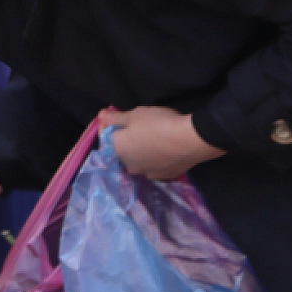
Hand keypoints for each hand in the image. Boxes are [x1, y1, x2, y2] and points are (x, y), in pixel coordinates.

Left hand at [99, 106, 224, 180]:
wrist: (190, 140)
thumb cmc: (158, 123)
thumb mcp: (134, 114)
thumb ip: (115, 117)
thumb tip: (100, 116)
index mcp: (118, 151)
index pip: (106, 137)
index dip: (110, 125)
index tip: (117, 117)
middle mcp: (129, 166)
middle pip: (122, 151)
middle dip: (126, 140)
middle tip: (138, 127)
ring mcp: (147, 173)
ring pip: (138, 161)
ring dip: (140, 151)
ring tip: (152, 138)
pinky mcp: (164, 177)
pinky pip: (154, 166)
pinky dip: (155, 159)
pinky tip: (163, 150)